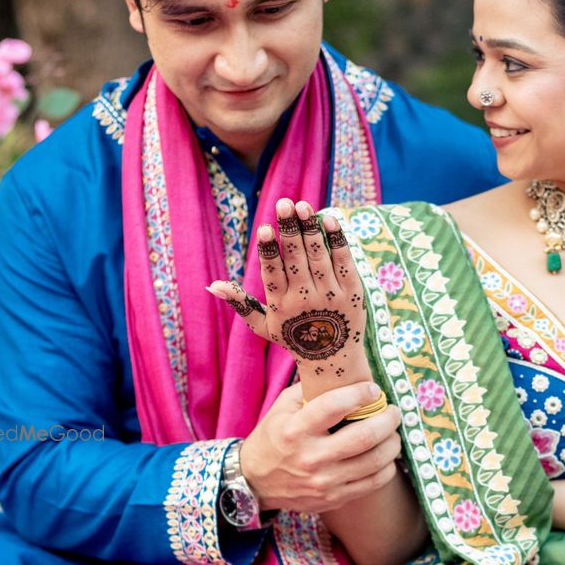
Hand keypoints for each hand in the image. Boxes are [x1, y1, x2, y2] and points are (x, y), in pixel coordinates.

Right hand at [209, 198, 368, 399]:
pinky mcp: (352, 292)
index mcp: (281, 305)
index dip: (269, 250)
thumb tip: (211, 285)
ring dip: (310, 228)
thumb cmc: (294, 338)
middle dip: (289, 230)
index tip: (265, 228)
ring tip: (302, 205)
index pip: (273, 273)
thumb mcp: (264, 326)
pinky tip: (328, 219)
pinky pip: (344, 261)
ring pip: (319, 256)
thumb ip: (240, 303)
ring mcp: (331, 295)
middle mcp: (305, 299)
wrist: (333, 360)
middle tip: (284, 203)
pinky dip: (337, 240)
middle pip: (296, 259)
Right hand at [236, 381, 402, 514]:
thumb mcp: (282, 408)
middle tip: (393, 412)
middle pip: (364, 436)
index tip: (373, 389)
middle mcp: (311, 457)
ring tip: (393, 433)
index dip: (360, 394)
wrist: (255, 481)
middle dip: (387, 420)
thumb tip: (344, 373)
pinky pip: (373, 483)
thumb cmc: (273, 438)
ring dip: (392, 443)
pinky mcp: (333, 498)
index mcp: (295, 430)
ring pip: (375, 461)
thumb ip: (310, 390)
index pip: (335, 406)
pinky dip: (387, 467)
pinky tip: (385, 457)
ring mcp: (324, 481)